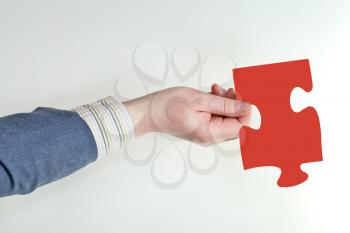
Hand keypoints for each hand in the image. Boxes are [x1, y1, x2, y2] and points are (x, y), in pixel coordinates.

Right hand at [123, 84, 250, 145]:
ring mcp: (206, 134)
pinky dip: (217, 105)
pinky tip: (211, 94)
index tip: (244, 96)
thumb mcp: (200, 100)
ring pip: (227, 119)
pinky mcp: (202, 128)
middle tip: (229, 90)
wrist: (149, 112)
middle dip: (236, 105)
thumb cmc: (168, 106)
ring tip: (216, 90)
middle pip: (236, 124)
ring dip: (226, 103)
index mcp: (210, 133)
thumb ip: (225, 105)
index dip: (247, 111)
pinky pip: (217, 118)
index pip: (242, 127)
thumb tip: (247, 108)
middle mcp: (210, 137)